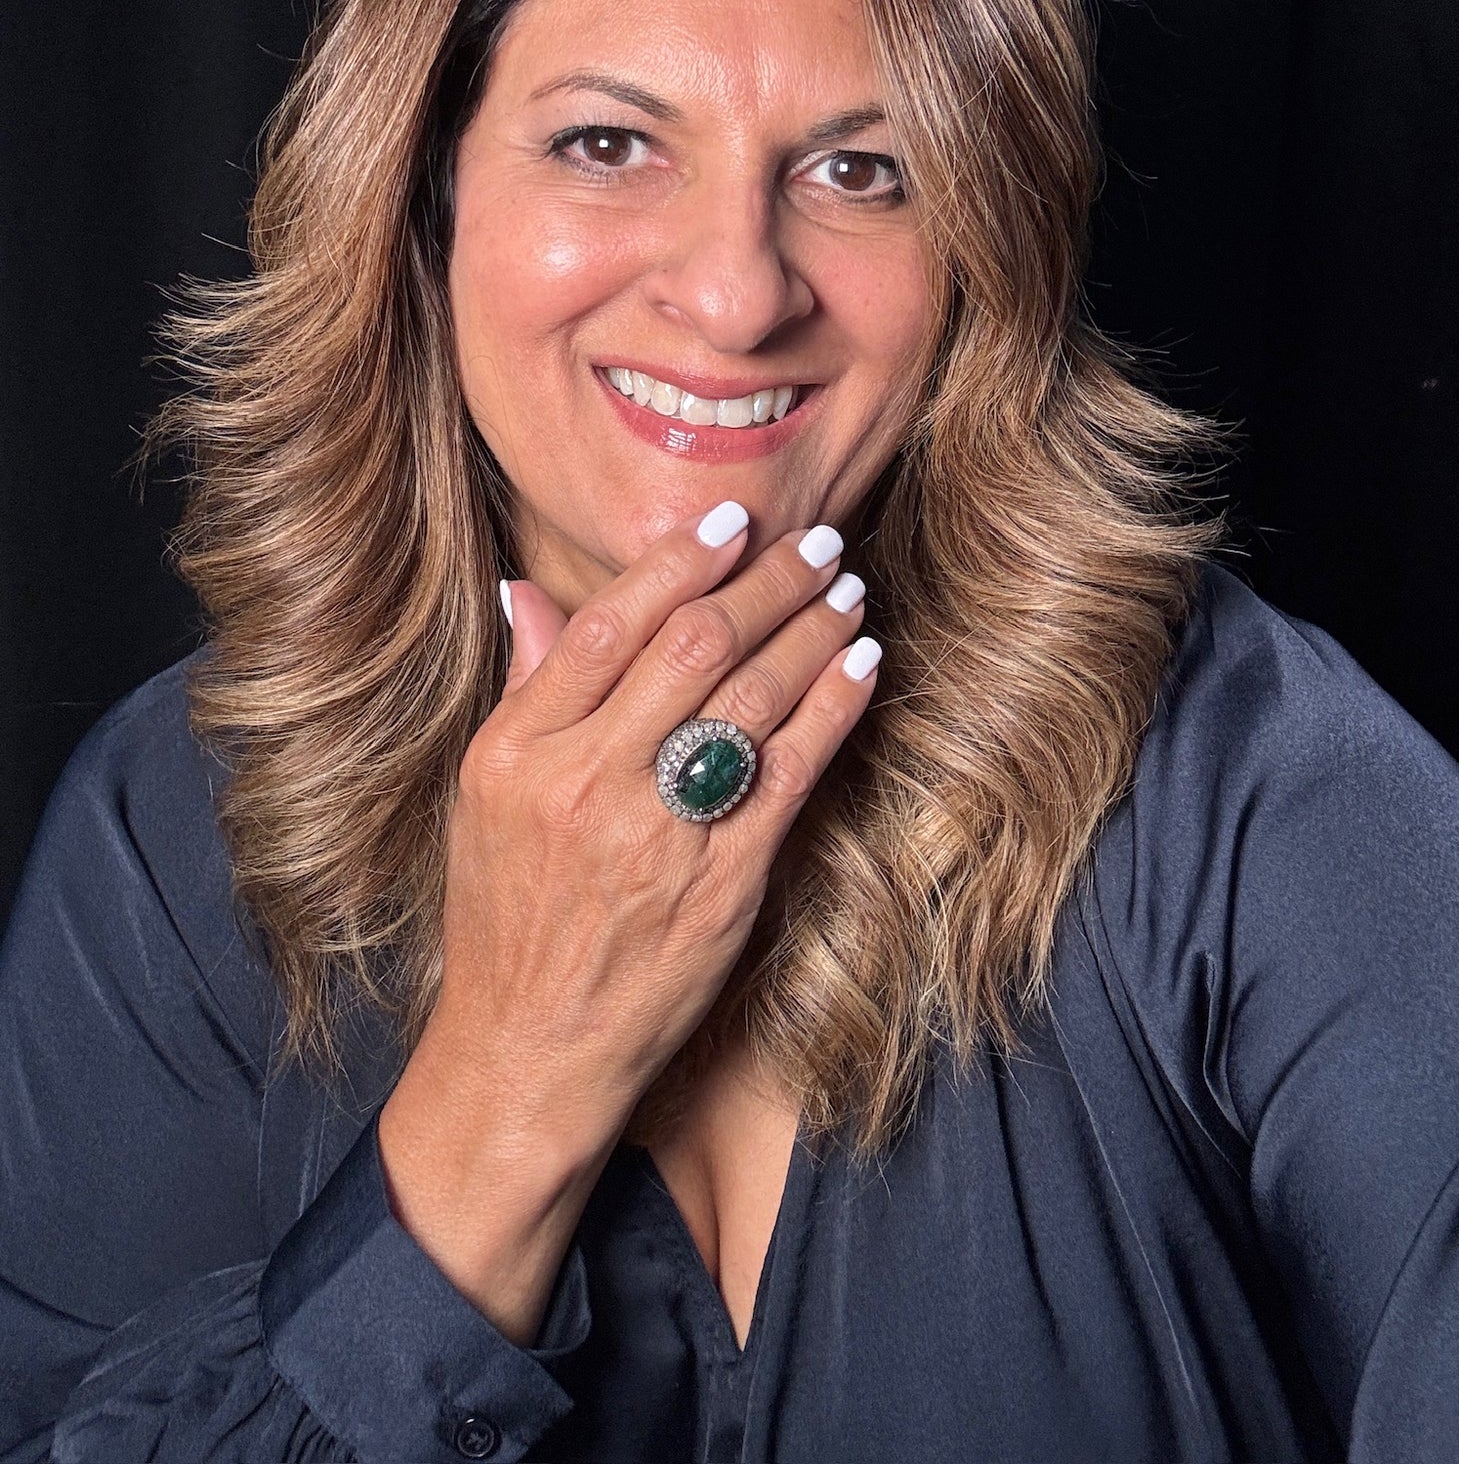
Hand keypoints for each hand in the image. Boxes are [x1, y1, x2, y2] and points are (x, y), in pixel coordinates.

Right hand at [377, 500, 878, 1340]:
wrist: (531, 1051)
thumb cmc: (505, 918)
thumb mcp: (484, 799)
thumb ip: (524, 691)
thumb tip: (532, 592)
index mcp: (517, 752)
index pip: (609, 624)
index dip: (680, 561)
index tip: (732, 521)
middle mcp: (584, 783)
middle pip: (694, 645)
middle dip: (767, 581)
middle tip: (815, 541)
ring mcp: (657, 834)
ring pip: (752, 697)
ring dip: (811, 631)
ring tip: (846, 589)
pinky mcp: (723, 883)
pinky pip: (791, 771)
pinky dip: (833, 706)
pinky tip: (861, 664)